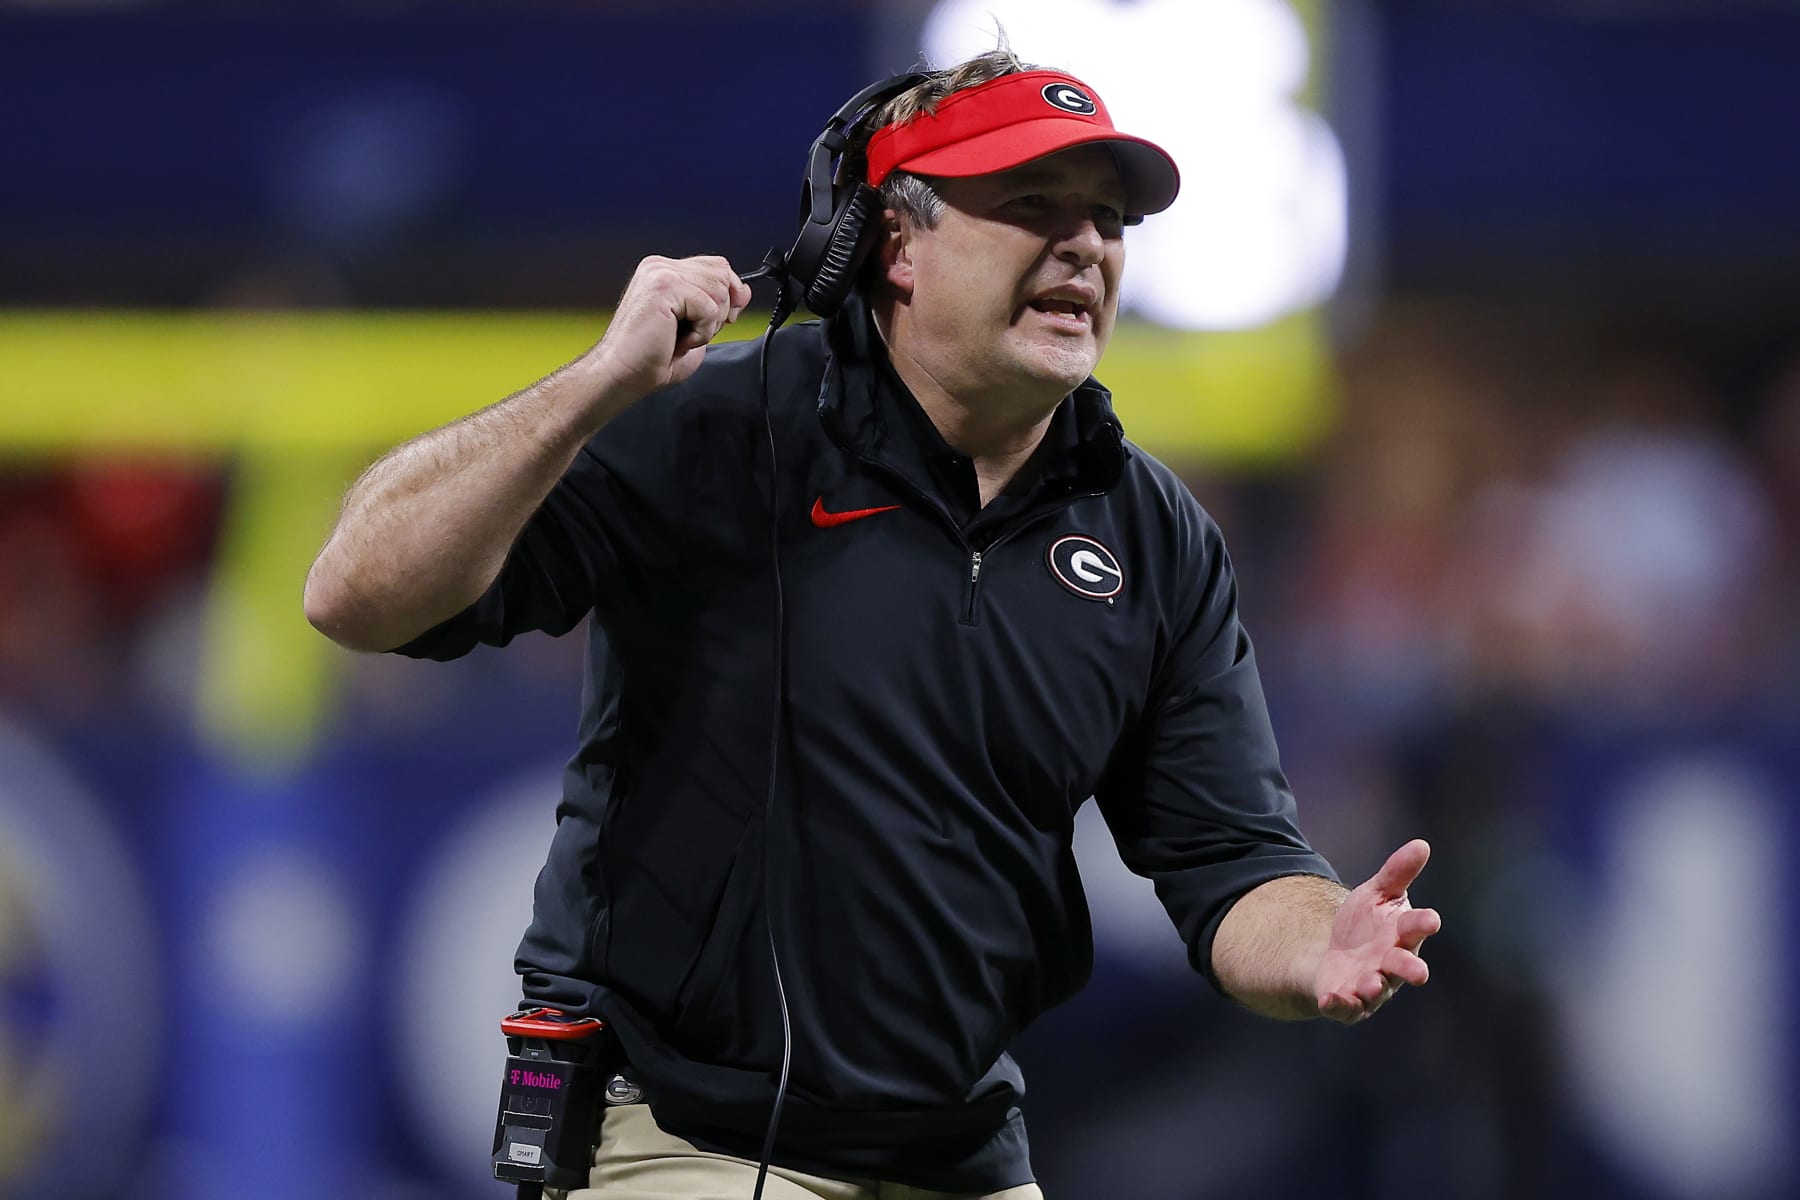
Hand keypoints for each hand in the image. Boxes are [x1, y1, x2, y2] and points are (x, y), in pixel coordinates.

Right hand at [592, 255, 752, 398]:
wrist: (622, 375)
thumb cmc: (651, 358)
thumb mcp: (696, 328)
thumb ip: (718, 307)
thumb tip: (744, 291)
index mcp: (664, 271)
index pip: (716, 266)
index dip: (728, 294)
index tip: (717, 321)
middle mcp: (660, 266)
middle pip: (722, 272)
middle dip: (721, 309)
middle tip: (693, 332)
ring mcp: (660, 273)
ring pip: (719, 288)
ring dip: (709, 323)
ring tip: (681, 336)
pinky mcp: (664, 286)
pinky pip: (709, 306)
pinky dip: (701, 332)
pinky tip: (677, 340)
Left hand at [1315, 839, 1440, 1024]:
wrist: (1334, 955)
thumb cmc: (1366, 924)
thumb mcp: (1376, 893)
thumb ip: (1397, 873)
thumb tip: (1422, 844)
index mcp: (1402, 934)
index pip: (1416, 928)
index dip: (1423, 924)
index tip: (1430, 920)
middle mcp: (1391, 964)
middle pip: (1404, 967)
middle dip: (1410, 968)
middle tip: (1420, 972)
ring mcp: (1371, 986)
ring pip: (1376, 990)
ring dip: (1373, 987)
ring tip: (1369, 982)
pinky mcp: (1349, 1002)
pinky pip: (1345, 1007)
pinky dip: (1339, 1004)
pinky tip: (1330, 999)